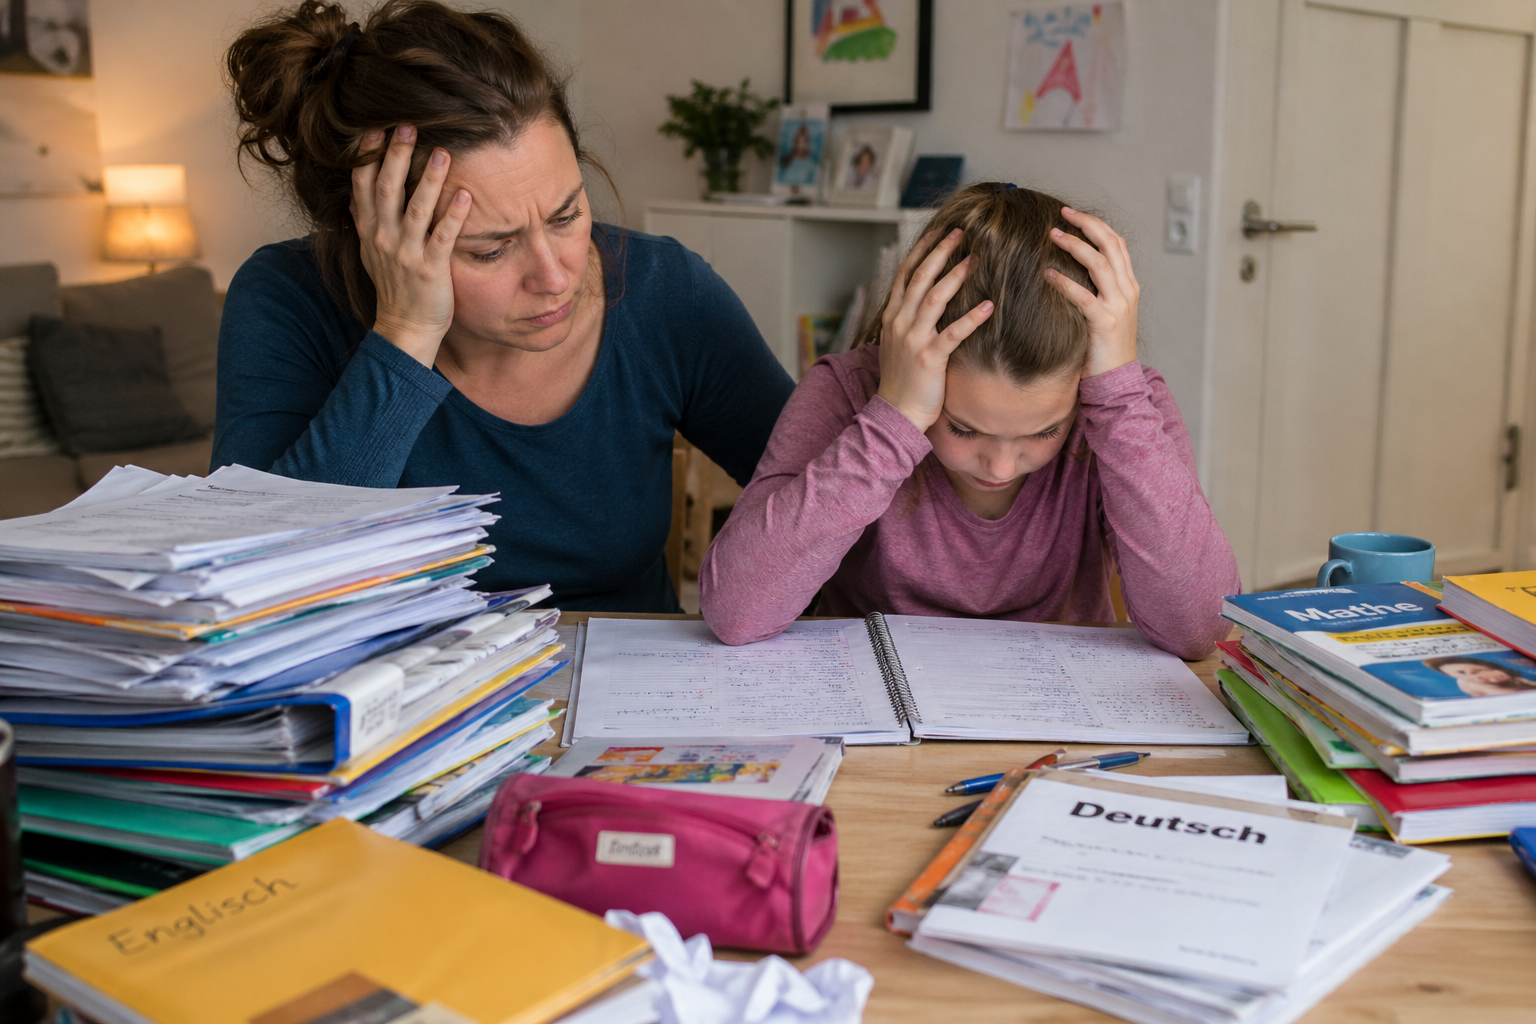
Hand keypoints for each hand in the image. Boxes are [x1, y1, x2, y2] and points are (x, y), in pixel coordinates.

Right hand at [351, 125, 472, 366]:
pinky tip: (465, 196)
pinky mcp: (430, 269)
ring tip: (443, 152)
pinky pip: (442, 237)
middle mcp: (384, 238)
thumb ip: (365, 223)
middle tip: (408, 127)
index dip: (367, 157)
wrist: (405, 327)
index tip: (374, 129)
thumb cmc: (394, 288)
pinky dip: (453, 216)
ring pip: (416, 209)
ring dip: (429, 180)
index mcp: (370, 232)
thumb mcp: (371, 254)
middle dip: (396, 157)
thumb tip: (355, 197)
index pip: (362, 187)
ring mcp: (406, 253)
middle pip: (387, 189)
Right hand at [875, 228, 994, 431]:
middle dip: (940, 252)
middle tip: (961, 232)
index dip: (922, 250)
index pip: (905, 274)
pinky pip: (952, 333)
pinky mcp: (928, 359)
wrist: (895, 412)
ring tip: (976, 259)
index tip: (939, 230)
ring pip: (933, 299)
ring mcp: (912, 340)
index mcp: (892, 316)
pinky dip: (971, 319)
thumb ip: (907, 319)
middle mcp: (900, 323)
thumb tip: (922, 300)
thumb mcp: (897, 343)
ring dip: (955, 276)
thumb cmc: (902, 379)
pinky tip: (989, 306)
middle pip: (919, 278)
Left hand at [1046, 207, 1139, 378]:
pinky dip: (1065, 282)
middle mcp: (1127, 291)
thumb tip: (1066, 269)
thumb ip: (1095, 290)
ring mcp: (1119, 306)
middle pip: (1111, 245)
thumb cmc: (1103, 347)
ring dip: (1075, 246)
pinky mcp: (1105, 323)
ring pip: (1100, 264)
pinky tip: (1048, 274)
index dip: (1095, 224)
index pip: (1116, 243)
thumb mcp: (1104, 311)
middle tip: (1062, 214)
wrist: (1117, 379)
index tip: (1072, 214)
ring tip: (1053, 235)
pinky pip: (1084, 297)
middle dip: (1087, 225)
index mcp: (1128, 285)